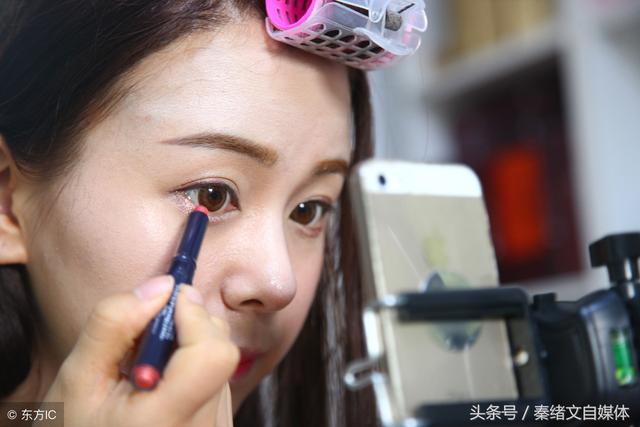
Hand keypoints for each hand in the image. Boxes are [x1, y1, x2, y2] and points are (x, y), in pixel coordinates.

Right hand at [43, 276, 238, 426]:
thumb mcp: (77, 380)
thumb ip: (114, 326)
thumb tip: (162, 286)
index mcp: (166, 419)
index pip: (212, 354)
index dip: (193, 315)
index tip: (167, 299)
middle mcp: (203, 426)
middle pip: (220, 351)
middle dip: (188, 325)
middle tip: (146, 338)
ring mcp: (217, 426)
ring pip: (221, 362)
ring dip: (189, 347)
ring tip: (148, 367)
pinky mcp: (221, 424)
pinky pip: (220, 380)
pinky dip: (194, 368)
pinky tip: (163, 383)